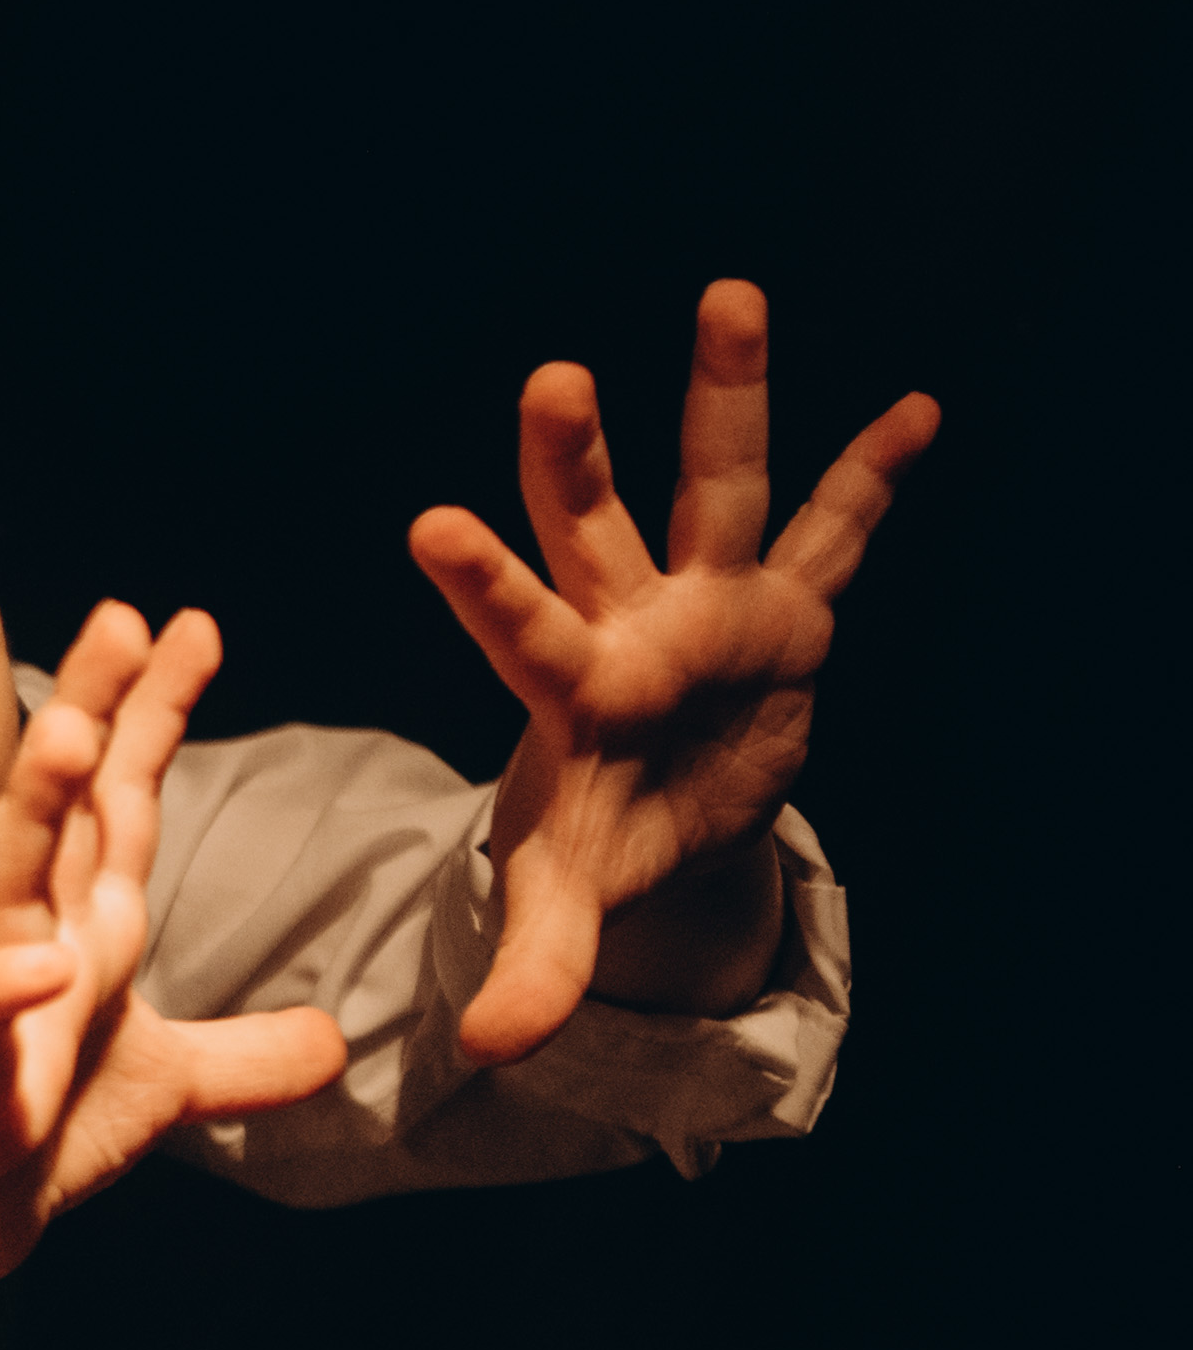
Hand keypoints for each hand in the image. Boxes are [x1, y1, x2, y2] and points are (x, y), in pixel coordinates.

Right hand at [0, 602, 347, 1296]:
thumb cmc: (30, 1133)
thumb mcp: (163, 1089)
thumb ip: (242, 1057)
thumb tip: (331, 1041)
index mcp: (82, 930)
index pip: (119, 801)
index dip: (149, 712)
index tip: (183, 623)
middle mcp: (31, 946)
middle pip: (60, 809)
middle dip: (89, 712)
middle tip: (119, 619)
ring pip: (8, 889)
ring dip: (36, 810)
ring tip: (75, 736)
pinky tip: (39, 962)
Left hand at [409, 280, 935, 1063]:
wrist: (670, 805)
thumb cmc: (604, 834)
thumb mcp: (569, 896)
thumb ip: (532, 960)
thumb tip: (484, 1056)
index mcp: (571, 687)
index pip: (515, 627)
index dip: (480, 580)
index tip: (428, 523)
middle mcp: (632, 619)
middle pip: (594, 527)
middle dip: (574, 458)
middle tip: (551, 377)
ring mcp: (712, 600)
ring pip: (716, 484)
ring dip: (727, 394)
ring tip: (726, 293)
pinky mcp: (789, 604)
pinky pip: (838, 527)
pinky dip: (875, 472)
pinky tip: (922, 405)